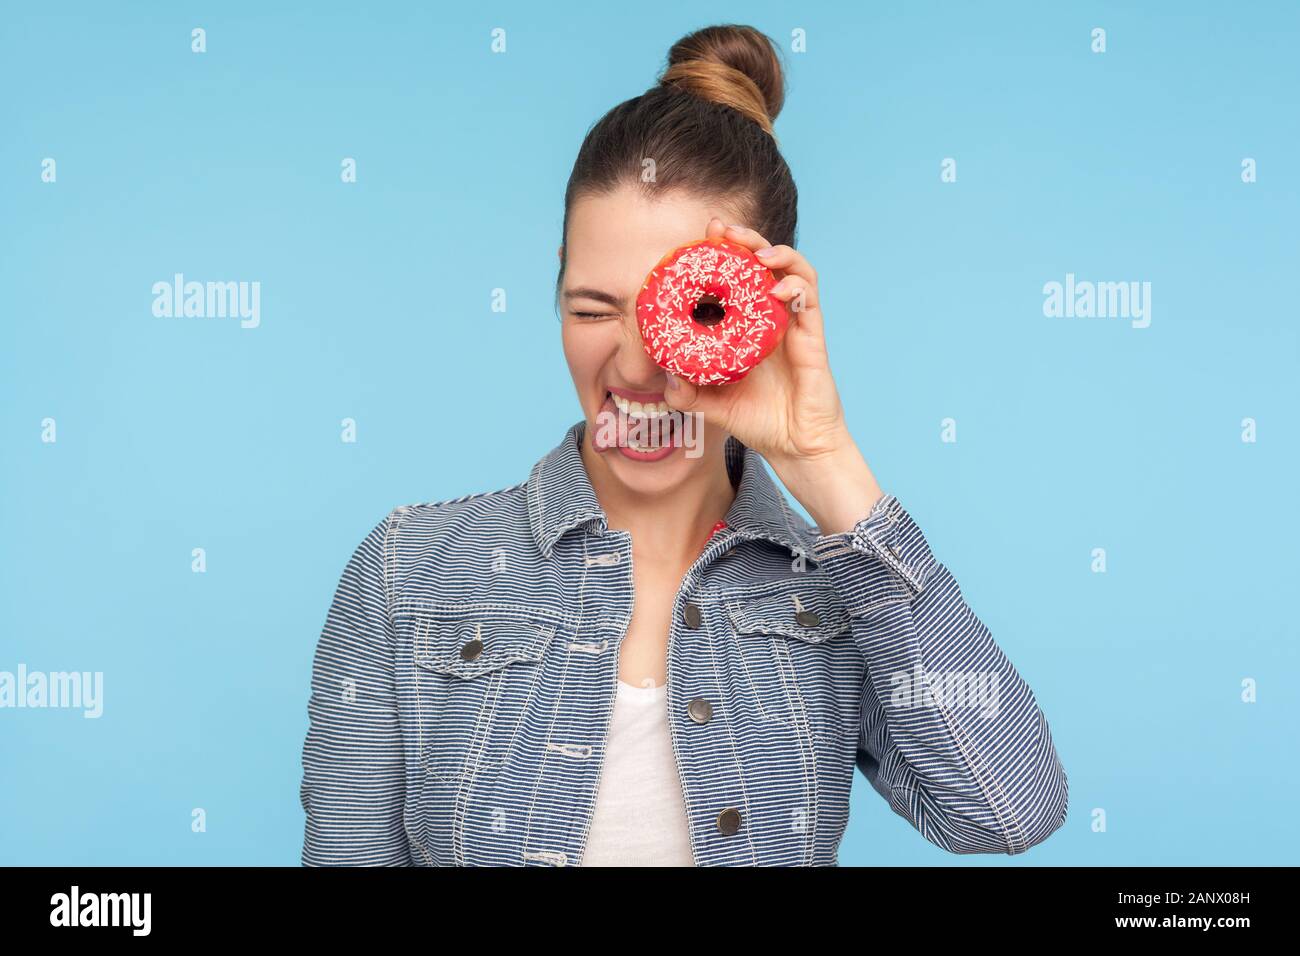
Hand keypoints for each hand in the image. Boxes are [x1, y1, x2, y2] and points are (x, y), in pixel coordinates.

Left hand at [662, 218, 884, 533]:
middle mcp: (772, 318)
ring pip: (793, 271)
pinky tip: (776, 288)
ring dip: (776, 252)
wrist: (795, 447)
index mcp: (748, 326)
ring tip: (756, 251)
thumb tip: (665, 380)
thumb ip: (687, 394)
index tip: (701, 238)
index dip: (721, 255)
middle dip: (745, 239)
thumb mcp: (712, 406)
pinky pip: (809, 300)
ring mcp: (795, 325)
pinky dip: (795, 285)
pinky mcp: (813, 337)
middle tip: (721, 229)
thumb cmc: (759, 422)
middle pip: (764, 263)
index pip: (736, 278)